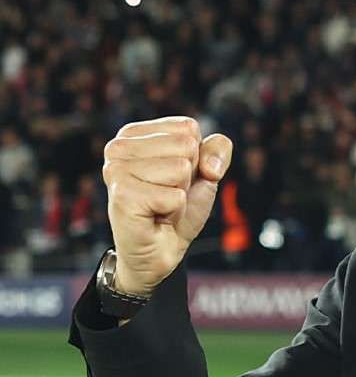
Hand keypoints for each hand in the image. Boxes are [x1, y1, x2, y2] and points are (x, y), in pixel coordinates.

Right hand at [101, 117, 232, 296]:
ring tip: (160, 205)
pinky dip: (175, 210)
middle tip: (167, 194)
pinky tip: (155, 216)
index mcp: (133, 133)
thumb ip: (217, 149)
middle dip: (188, 176)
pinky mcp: (123, 196)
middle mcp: (117, 147)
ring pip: (181, 169)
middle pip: (187, 146)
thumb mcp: (206, 170)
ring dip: (180, 194)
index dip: (195, 157)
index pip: (189, 128)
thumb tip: (210, 166)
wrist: (161, 249)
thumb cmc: (177, 207)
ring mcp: (116, 170)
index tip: (174, 177)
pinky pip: (176, 196)